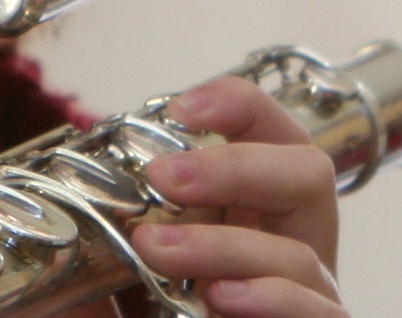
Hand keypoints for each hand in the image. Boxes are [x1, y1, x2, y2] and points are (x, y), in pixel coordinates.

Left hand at [131, 77, 348, 316]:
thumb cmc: (149, 317)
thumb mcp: (122, 275)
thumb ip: (114, 235)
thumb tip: (80, 184)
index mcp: (251, 215)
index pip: (271, 137)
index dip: (240, 106)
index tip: (181, 108)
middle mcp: (289, 248)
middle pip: (307, 173)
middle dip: (238, 165)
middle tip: (166, 176)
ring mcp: (308, 301)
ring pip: (302, 252)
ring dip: (226, 245)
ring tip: (156, 252)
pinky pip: (321, 314)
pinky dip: (273, 300)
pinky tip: (222, 299)